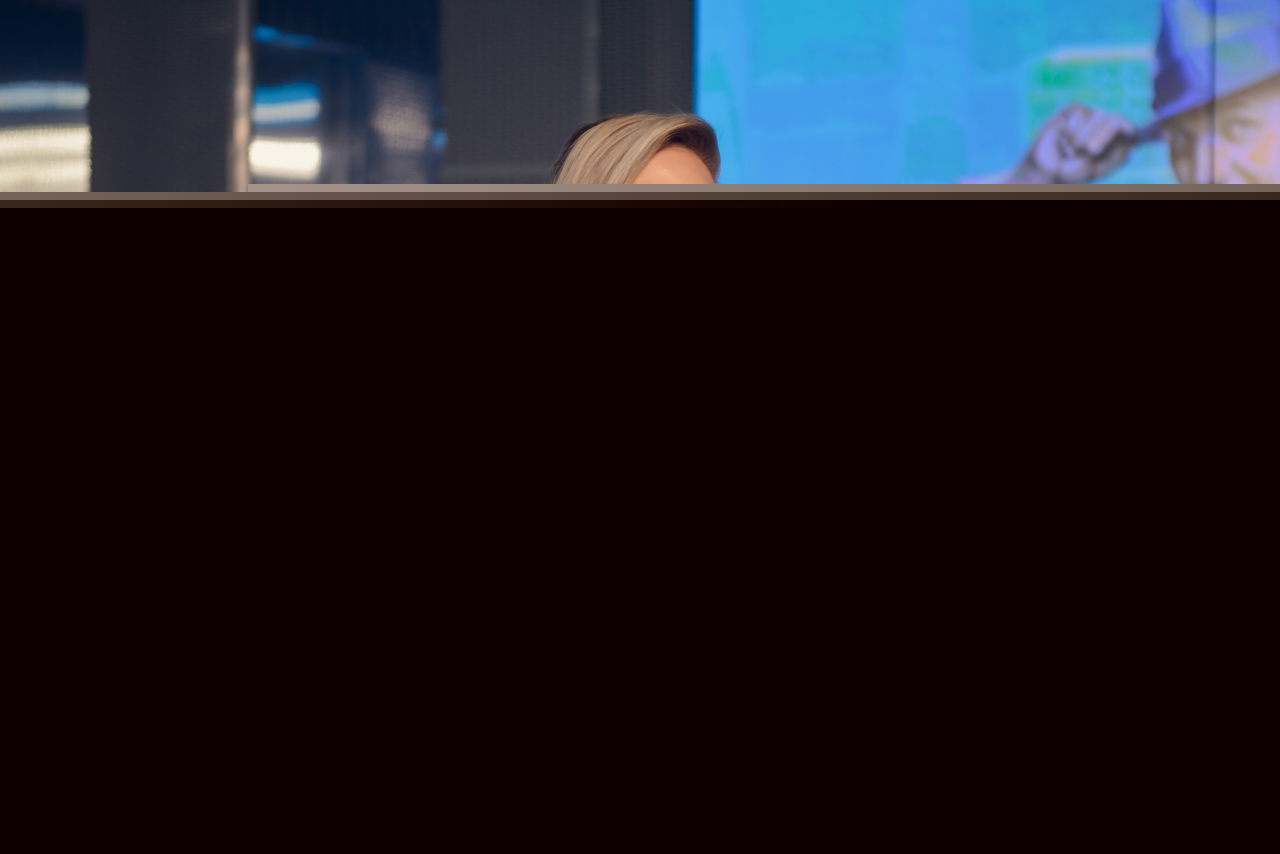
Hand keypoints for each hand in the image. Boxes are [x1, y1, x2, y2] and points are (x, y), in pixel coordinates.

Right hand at [1011, 105, 1136, 183]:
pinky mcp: (1074, 110)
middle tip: (1091, 151)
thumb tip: (1131, 144)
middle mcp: (1105, 125)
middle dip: (1104, 136)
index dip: (1129, 126)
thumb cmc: (1071, 171)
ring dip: (1082, 138)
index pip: (1128, 127)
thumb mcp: (1097, 169)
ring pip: (1098, 116)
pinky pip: (1079, 114)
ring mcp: (1090, 116)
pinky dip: (1071, 131)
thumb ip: (1116, 157)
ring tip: (1071, 150)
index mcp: (1115, 140)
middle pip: (1116, 119)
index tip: (1129, 131)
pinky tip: (1063, 140)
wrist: (1045, 170)